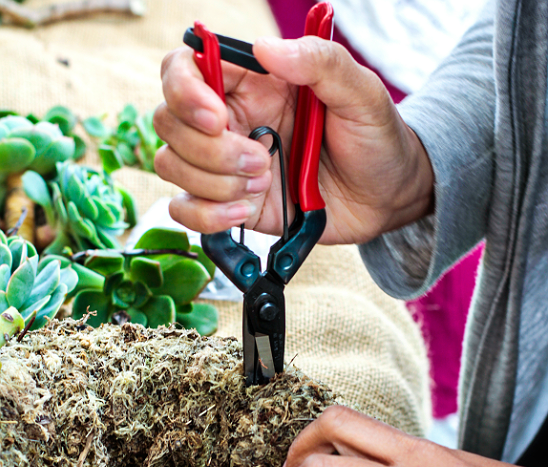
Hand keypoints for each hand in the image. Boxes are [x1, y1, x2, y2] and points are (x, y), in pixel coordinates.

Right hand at [153, 35, 433, 244]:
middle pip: (169, 122)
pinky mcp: (230, 204)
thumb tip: (268, 47)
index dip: (185, 91)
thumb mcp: (361, 92)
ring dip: (214, 182)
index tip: (218, 117)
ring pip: (172, 166)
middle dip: (209, 149)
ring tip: (266, 182)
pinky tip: (242, 213)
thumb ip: (320, 62)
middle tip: (262, 160)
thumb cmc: (375, 138)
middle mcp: (230, 120)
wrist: (386, 197)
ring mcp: (225, 165)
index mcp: (252, 82)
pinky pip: (185, 210)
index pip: (183, 69)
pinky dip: (205, 215)